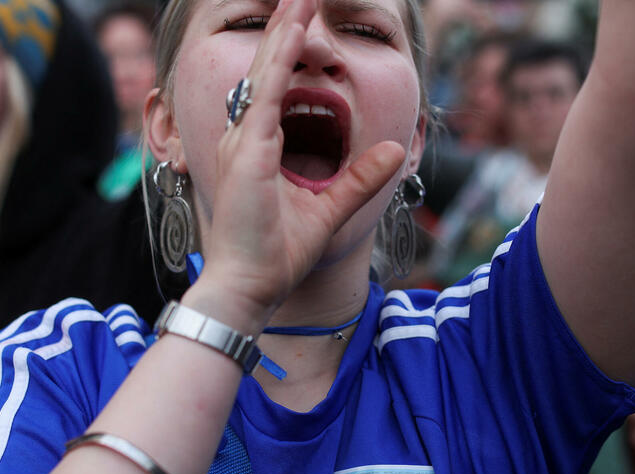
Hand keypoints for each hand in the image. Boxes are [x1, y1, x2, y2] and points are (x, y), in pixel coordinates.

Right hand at [199, 0, 405, 325]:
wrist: (249, 286)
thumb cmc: (276, 254)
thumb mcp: (330, 208)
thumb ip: (360, 178)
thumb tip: (393, 152)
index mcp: (257, 148)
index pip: (274, 87)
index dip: (288, 51)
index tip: (305, 19)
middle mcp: (244, 137)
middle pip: (267, 69)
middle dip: (286, 28)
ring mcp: (241, 140)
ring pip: (265, 70)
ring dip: (285, 29)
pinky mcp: (247, 150)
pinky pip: (266, 91)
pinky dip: (281, 56)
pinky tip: (295, 27)